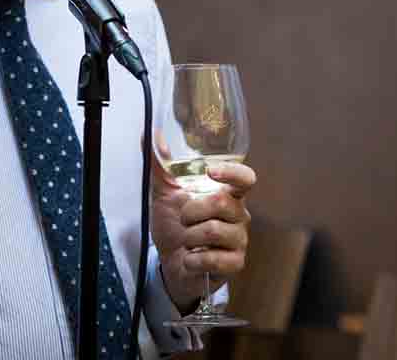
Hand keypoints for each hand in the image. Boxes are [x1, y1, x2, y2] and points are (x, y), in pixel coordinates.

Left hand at [147, 155, 254, 311]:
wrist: (171, 263)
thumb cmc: (174, 225)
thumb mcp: (164, 193)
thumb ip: (160, 165)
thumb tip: (151, 134)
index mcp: (226, 194)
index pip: (245, 178)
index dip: (232, 172)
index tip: (210, 171)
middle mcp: (238, 215)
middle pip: (222, 203)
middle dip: (191, 211)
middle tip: (182, 219)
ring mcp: (239, 240)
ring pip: (215, 230)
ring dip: (189, 236)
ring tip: (186, 240)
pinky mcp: (235, 263)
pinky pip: (214, 258)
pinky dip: (193, 259)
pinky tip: (190, 259)